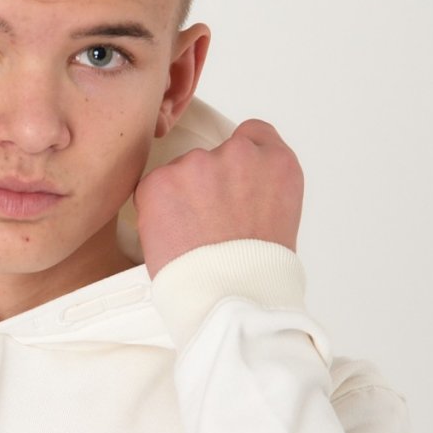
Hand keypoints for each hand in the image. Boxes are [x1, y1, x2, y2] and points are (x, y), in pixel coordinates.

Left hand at [134, 119, 303, 277]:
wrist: (231, 297)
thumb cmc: (257, 272)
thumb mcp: (281, 218)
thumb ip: (260, 188)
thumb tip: (236, 191)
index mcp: (277, 163)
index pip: (253, 135)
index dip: (239, 159)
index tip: (231, 179)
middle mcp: (240, 155)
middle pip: (213, 157)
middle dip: (206, 185)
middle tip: (207, 224)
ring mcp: (199, 164)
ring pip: (180, 173)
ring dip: (179, 197)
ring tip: (190, 237)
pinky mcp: (161, 180)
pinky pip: (151, 189)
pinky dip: (155, 210)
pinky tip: (171, 237)